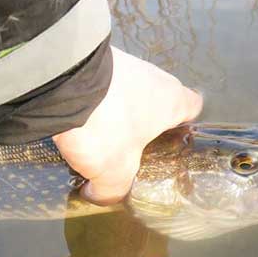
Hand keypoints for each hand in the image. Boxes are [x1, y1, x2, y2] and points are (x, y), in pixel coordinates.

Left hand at [52, 47, 202, 204]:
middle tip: (128, 148)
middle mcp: (153, 76)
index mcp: (171, 99)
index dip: (185, 127)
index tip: (170, 145)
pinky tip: (78, 121)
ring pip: (125, 94)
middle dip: (142, 124)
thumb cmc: (107, 126)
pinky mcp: (94, 61)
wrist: (65, 84)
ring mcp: (123, 63)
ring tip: (97, 137)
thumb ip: (113, 190)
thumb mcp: (114, 173)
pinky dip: (92, 103)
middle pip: (156, 102)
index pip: (193, 109)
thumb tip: (101, 195)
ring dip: (114, 113)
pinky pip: (99, 87)